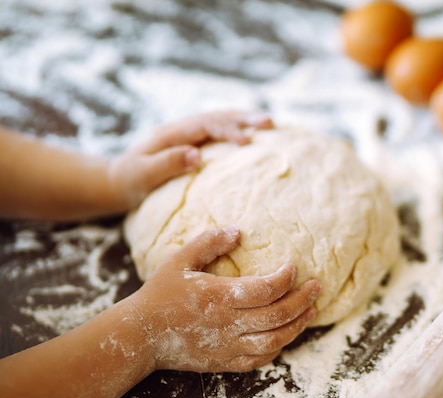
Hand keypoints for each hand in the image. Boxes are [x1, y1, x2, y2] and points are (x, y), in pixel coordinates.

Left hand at [108, 110, 273, 208]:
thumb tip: (196, 155)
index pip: (205, 125)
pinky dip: (238, 130)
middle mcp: (183, 129)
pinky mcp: (195, 144)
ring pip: (221, 121)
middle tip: (270, 122)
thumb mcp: (142, 175)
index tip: (248, 142)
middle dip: (244, 118)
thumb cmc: (130, 181)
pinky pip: (220, 133)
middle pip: (218, 117)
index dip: (228, 130)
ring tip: (270, 124)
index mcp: (172, 133)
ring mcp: (189, 135)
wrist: (118, 181)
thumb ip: (167, 164)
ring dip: (245, 121)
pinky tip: (255, 136)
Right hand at [131, 226, 320, 372]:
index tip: (293, 267)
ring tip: (311, 310)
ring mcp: (227, 346)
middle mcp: (227, 324)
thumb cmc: (160, 294)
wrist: (140, 335)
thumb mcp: (179, 260)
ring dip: (297, 325)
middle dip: (302, 300)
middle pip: (276, 316)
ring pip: (274, 340)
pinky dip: (278, 348)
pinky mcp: (225, 362)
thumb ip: (208, 243)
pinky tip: (287, 334)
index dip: (284, 278)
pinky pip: (259, 359)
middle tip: (317, 287)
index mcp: (218, 297)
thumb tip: (238, 230)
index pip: (264, 290)